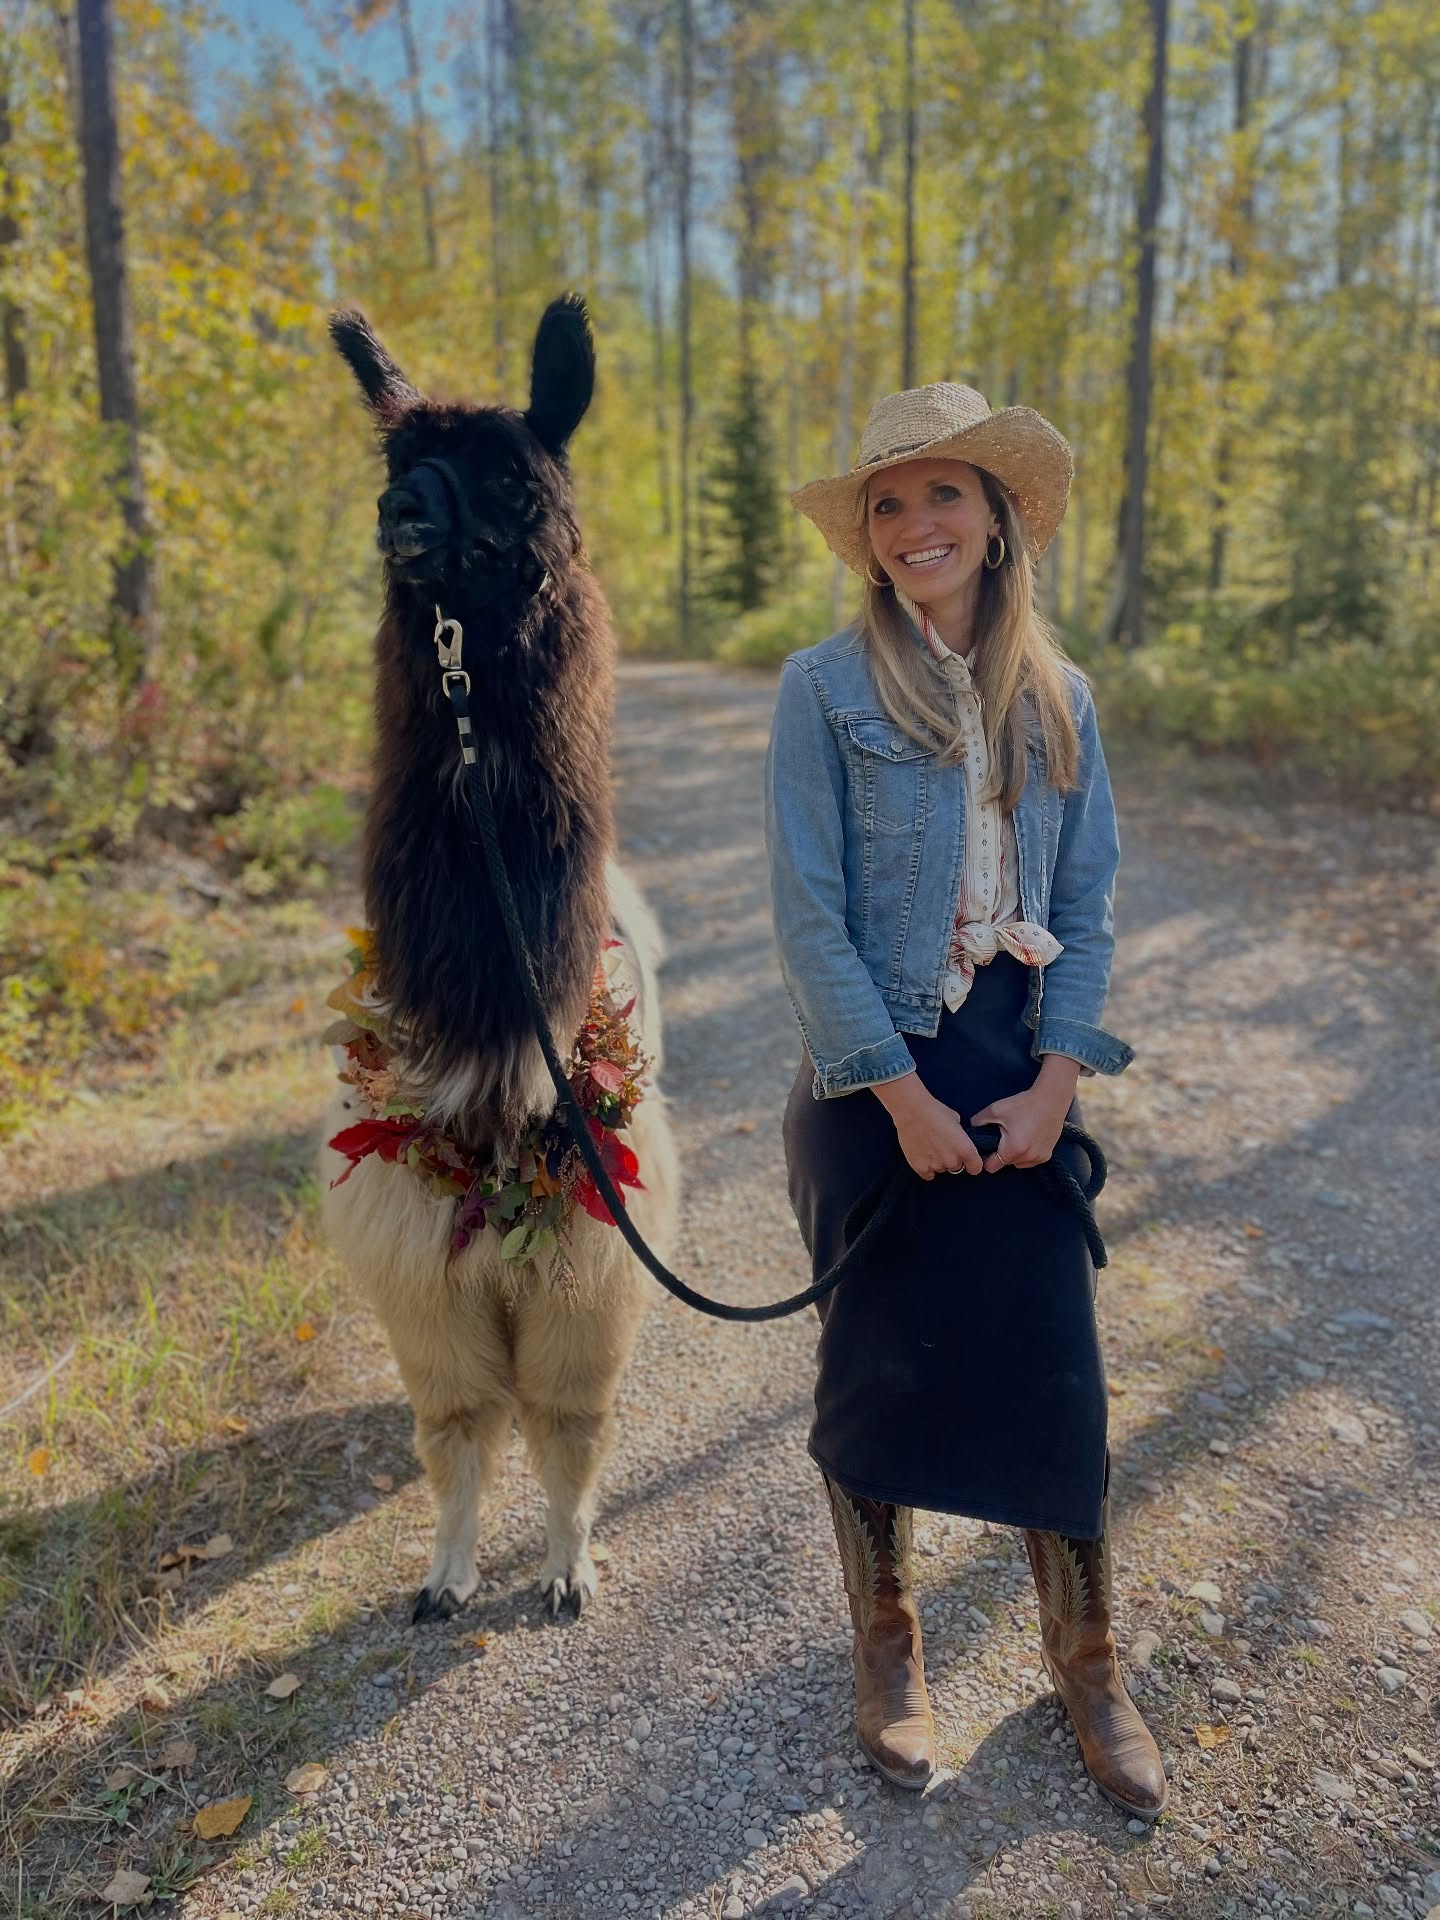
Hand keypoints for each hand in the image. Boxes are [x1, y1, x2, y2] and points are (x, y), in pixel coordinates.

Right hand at [872, 1072, 982, 1179]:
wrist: (911, 1110)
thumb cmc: (934, 1111)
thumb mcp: (956, 1121)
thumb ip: (960, 1137)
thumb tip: (958, 1142)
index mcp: (966, 1150)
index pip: (975, 1168)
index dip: (971, 1164)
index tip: (966, 1161)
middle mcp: (953, 1161)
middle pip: (957, 1168)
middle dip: (952, 1159)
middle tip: (942, 1146)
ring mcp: (936, 1166)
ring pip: (941, 1170)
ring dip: (938, 1162)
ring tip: (929, 1146)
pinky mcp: (920, 1168)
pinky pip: (928, 1174)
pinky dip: (926, 1167)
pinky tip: (922, 1154)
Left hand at [971, 1058, 1080, 1173]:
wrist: (1051, 1099)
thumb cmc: (1023, 1104)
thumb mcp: (996, 1110)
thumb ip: (978, 1121)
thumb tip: (970, 1130)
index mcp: (1012, 1149)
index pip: (991, 1167)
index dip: (985, 1157)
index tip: (987, 1147)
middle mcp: (1027, 1158)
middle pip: (1004, 1164)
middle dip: (1001, 1153)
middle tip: (1004, 1135)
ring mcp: (1038, 1158)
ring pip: (1017, 1164)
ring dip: (1014, 1155)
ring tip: (1017, 1135)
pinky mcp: (1047, 1156)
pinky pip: (1029, 1160)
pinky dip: (1026, 1153)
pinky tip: (1028, 1137)